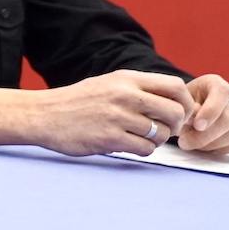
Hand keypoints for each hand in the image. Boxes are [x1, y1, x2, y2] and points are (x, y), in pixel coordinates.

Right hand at [0, 69, 193, 156]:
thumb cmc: (78, 101)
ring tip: (140, 137)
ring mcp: (116, 117)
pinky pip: (144, 149)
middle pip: (174, 112)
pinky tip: (128, 144)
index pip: (174, 86)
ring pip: (160, 134)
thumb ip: (138, 89)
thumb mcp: (107, 84)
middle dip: (175, 125)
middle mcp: (123, 95)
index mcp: (125, 79)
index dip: (185, 102)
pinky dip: (142, 150)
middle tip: (165, 129)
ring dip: (155, 140)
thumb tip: (175, 101)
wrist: (44, 115)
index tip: (180, 113)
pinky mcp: (109, 138)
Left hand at [176, 74, 228, 153]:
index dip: (211, 111)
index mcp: (216, 82)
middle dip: (205, 135)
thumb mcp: (181, 104)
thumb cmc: (185, 107)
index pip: (222, 93)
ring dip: (211, 144)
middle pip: (228, 118)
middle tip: (185, 142)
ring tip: (193, 144)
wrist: (191, 114)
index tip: (197, 125)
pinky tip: (208, 147)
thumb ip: (189, 110)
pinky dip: (223, 149)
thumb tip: (196, 120)